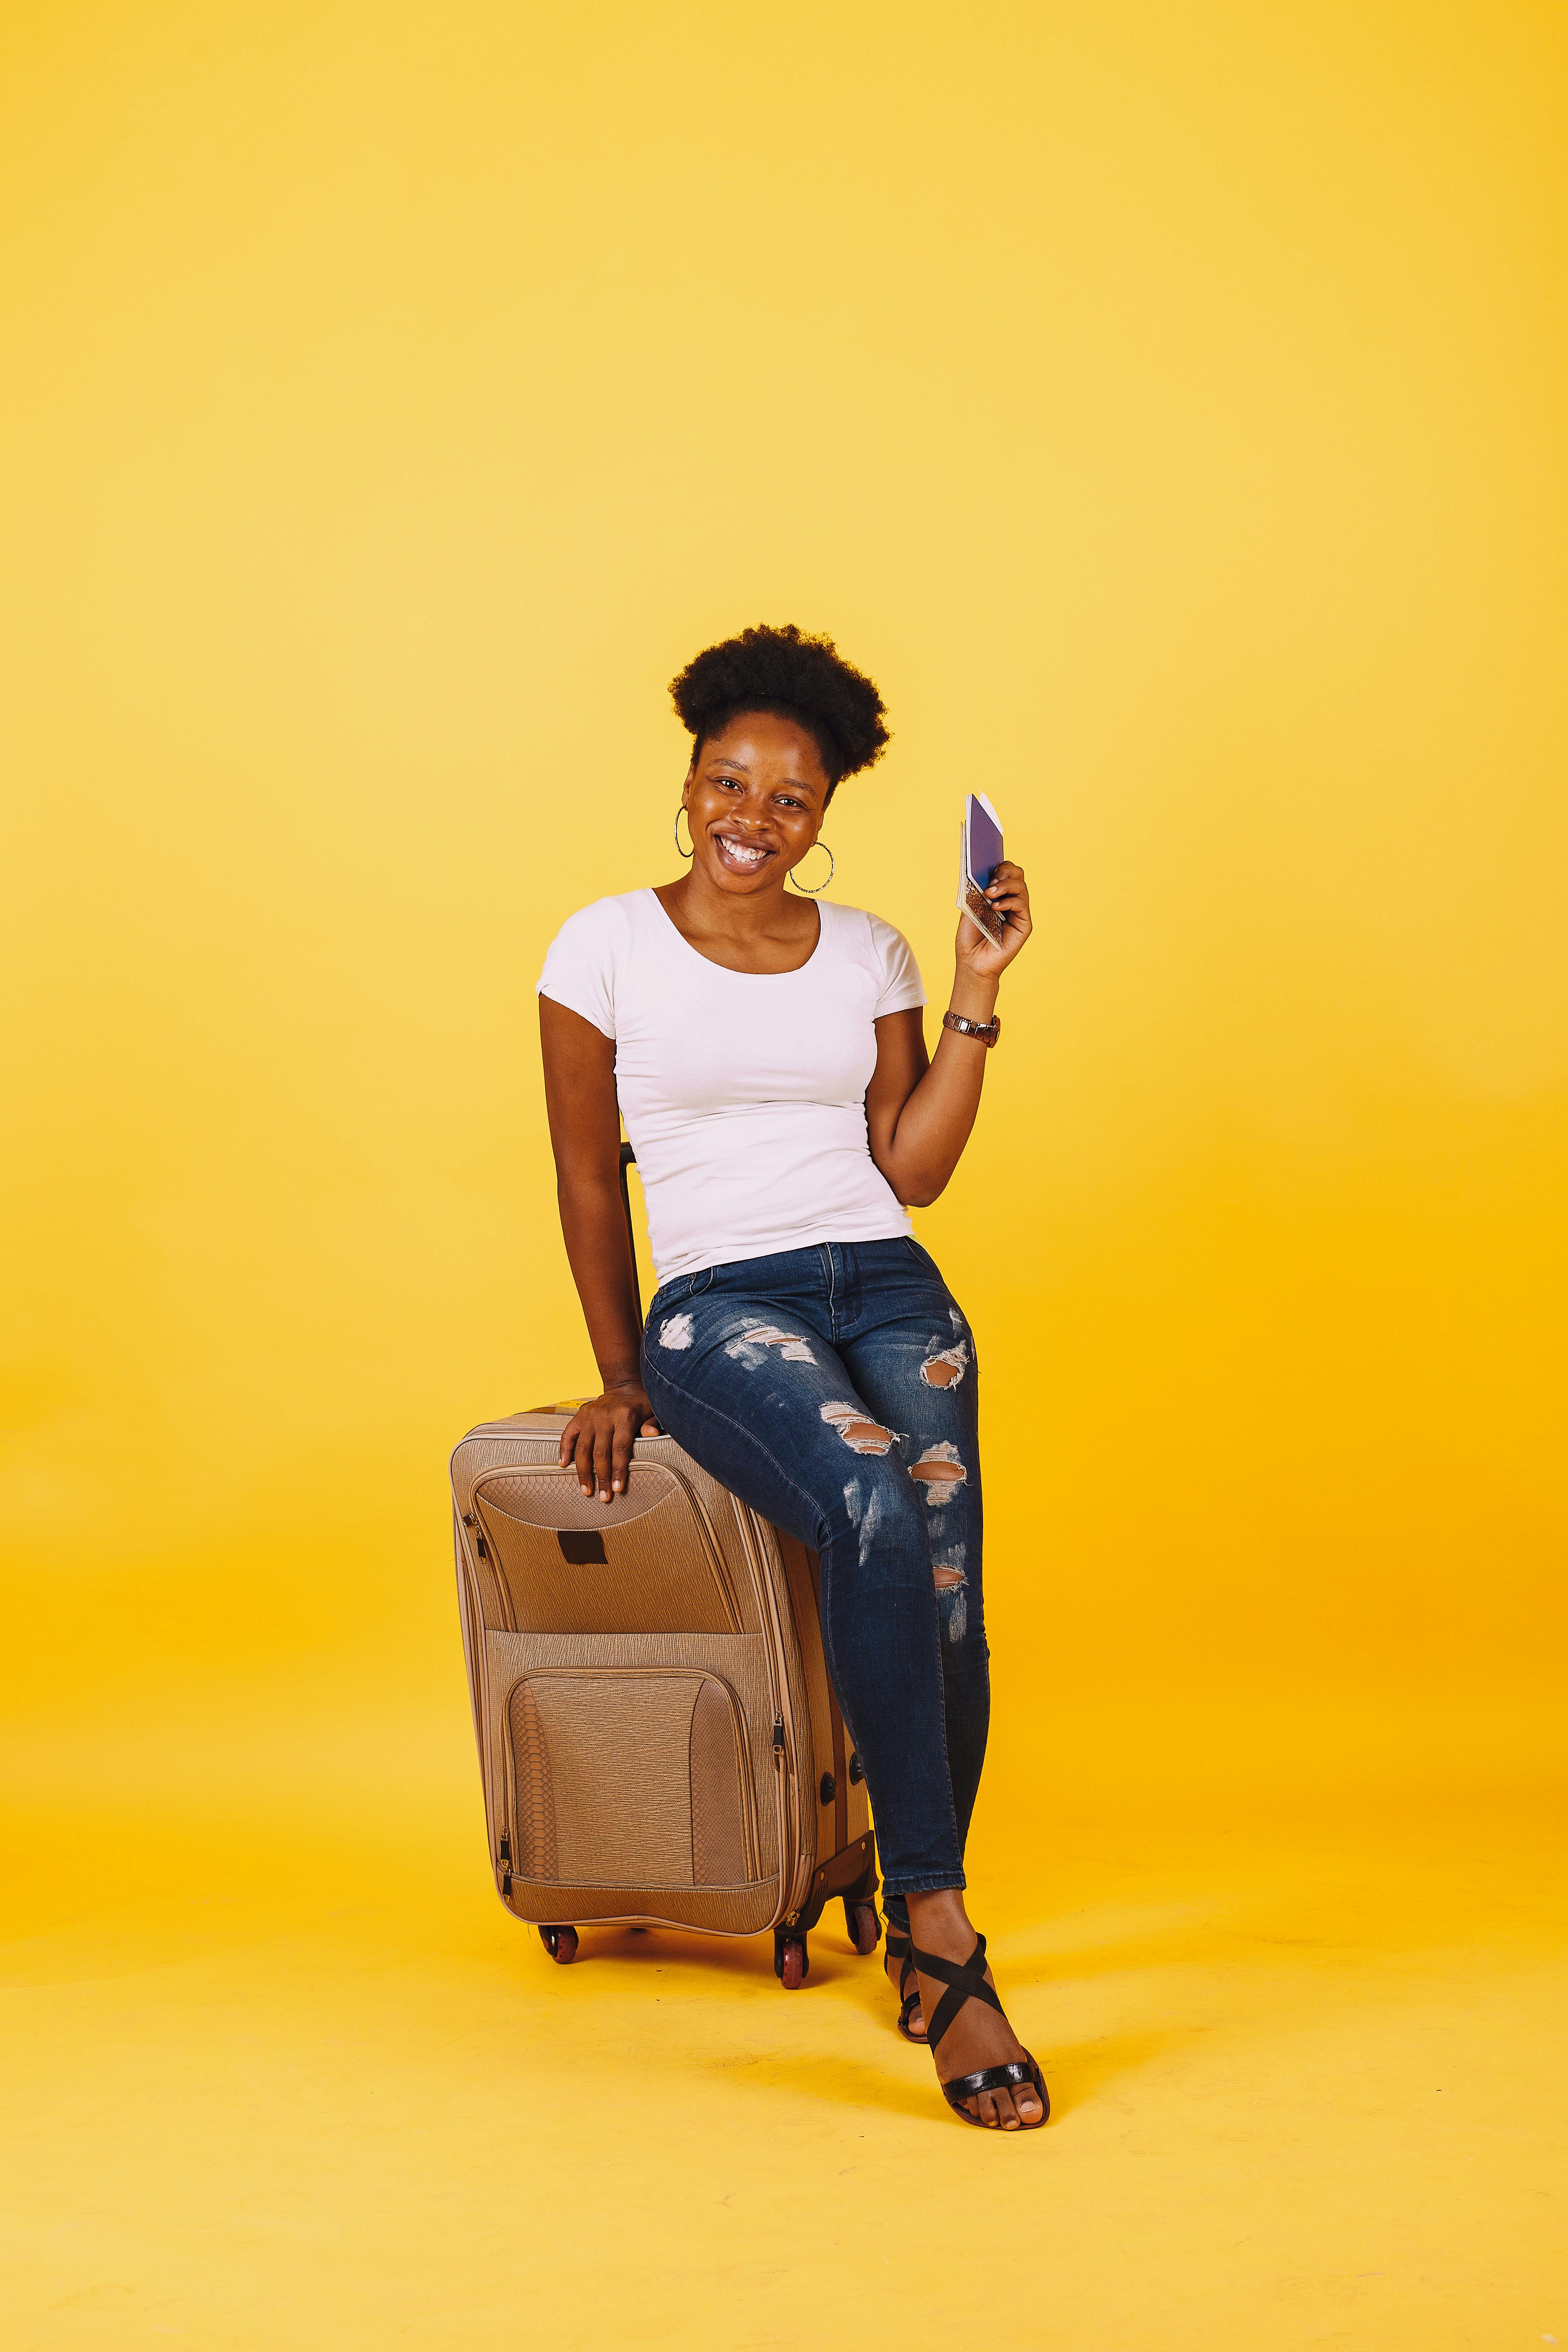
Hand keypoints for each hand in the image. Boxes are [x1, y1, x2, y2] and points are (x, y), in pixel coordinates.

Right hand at [558, 1381, 661, 1501]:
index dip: (618, 1470)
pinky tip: (563, 1465)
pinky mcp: (579, 1415)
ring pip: (583, 1448)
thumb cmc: (641, 1404)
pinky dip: (564, 1449)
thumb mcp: (653, 1411)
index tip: (617, 1489)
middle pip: (600, 1452)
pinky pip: (568, 1434)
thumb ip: (653, 1423)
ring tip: (586, 1490)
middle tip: (603, 1497)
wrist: (625, 1385)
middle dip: (601, 1477)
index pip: (620, 1448)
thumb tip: (652, 1434)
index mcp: (625, 1415)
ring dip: (583, 1471)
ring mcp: (590, 1415)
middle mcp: (604, 1415)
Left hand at [955, 859, 1031, 983]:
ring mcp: (1019, 913)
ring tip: (989, 893)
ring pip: (1021, 886)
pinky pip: (1021, 904)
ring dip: (1004, 885)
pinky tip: (995, 906)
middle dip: (1005, 871)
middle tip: (991, 878)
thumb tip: (981, 872)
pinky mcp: (1024, 924)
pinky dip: (1008, 901)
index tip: (987, 864)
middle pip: (1017, 874)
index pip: (1006, 872)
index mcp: (999, 895)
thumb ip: (977, 891)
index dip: (1000, 865)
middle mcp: (1011, 901)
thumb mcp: (969, 908)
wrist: (972, 963)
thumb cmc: (969, 938)